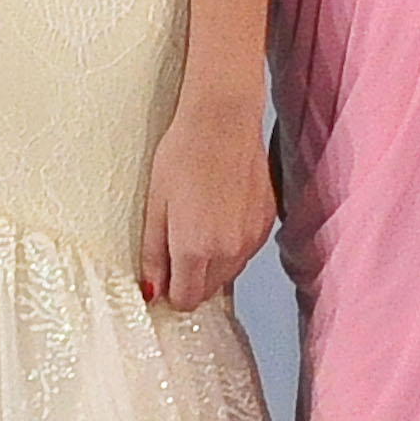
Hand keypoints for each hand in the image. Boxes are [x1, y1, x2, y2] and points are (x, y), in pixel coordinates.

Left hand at [140, 92, 277, 313]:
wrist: (223, 122)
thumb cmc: (182, 156)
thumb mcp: (155, 205)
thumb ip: (154, 253)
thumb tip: (152, 290)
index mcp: (196, 249)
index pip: (186, 299)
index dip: (171, 292)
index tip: (162, 276)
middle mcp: (229, 252)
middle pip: (208, 291)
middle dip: (190, 279)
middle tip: (175, 246)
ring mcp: (252, 239)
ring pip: (228, 273)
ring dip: (211, 264)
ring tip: (197, 225)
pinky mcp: (267, 223)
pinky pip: (245, 252)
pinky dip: (231, 246)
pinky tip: (219, 216)